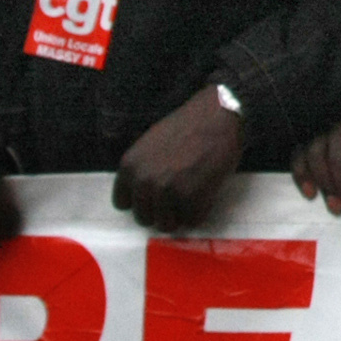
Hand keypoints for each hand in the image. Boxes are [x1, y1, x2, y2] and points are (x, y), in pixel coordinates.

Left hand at [112, 86, 242, 232]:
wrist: (218, 115)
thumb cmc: (187, 127)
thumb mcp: (150, 145)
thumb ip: (142, 170)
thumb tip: (142, 196)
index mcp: (129, 167)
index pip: (123, 203)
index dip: (142, 200)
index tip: (156, 195)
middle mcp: (143, 181)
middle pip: (144, 218)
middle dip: (161, 211)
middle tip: (179, 195)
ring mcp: (167, 191)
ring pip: (166, 225)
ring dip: (180, 215)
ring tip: (192, 194)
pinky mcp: (192, 199)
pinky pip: (193, 221)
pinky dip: (201, 211)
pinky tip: (206, 191)